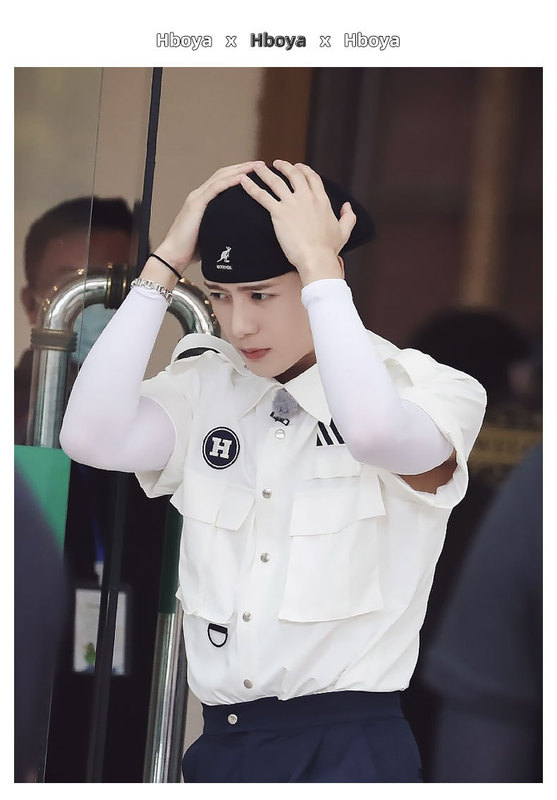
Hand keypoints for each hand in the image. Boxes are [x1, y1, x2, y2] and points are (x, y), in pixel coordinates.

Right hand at [156, 161, 264, 271]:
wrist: (174, 256)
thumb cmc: (192, 250)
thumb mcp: (213, 234)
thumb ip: (223, 227)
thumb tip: (240, 232)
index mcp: (204, 201)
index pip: (223, 181)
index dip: (239, 174)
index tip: (256, 172)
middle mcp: (200, 195)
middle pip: (223, 174)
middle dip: (242, 167)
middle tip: (261, 164)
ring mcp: (197, 198)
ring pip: (220, 177)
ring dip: (239, 170)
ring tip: (255, 166)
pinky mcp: (196, 205)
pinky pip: (215, 189)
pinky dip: (229, 181)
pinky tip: (242, 178)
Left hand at [239, 160, 356, 283]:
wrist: (316, 258)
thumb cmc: (329, 249)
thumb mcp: (344, 231)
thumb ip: (348, 217)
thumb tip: (347, 206)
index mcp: (321, 200)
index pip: (312, 178)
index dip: (304, 170)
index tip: (298, 167)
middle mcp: (306, 197)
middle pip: (294, 174)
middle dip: (284, 166)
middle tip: (276, 164)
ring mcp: (291, 204)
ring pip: (275, 181)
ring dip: (265, 172)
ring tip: (257, 167)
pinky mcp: (278, 213)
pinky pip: (262, 196)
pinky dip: (251, 187)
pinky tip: (243, 181)